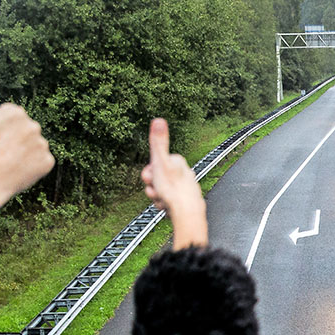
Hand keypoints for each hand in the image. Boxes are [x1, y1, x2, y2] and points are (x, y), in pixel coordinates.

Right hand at [0, 59, 53, 240]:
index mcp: (15, 111)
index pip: (10, 119)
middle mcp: (33, 125)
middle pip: (23, 131)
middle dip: (12, 140)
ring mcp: (42, 144)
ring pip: (32, 146)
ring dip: (22, 153)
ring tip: (6, 162)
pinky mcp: (48, 162)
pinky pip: (41, 162)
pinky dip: (32, 167)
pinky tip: (19, 170)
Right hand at [141, 118, 206, 248]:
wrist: (186, 214)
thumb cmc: (173, 189)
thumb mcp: (161, 162)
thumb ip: (158, 142)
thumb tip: (159, 120)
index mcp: (178, 162)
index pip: (154, 164)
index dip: (148, 172)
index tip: (150, 178)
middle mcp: (183, 173)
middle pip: (157, 178)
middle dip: (152, 186)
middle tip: (155, 191)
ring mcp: (184, 187)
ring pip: (161, 191)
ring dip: (157, 197)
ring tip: (162, 201)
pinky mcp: (184, 201)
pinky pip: (167, 202)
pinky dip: (164, 206)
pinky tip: (167, 208)